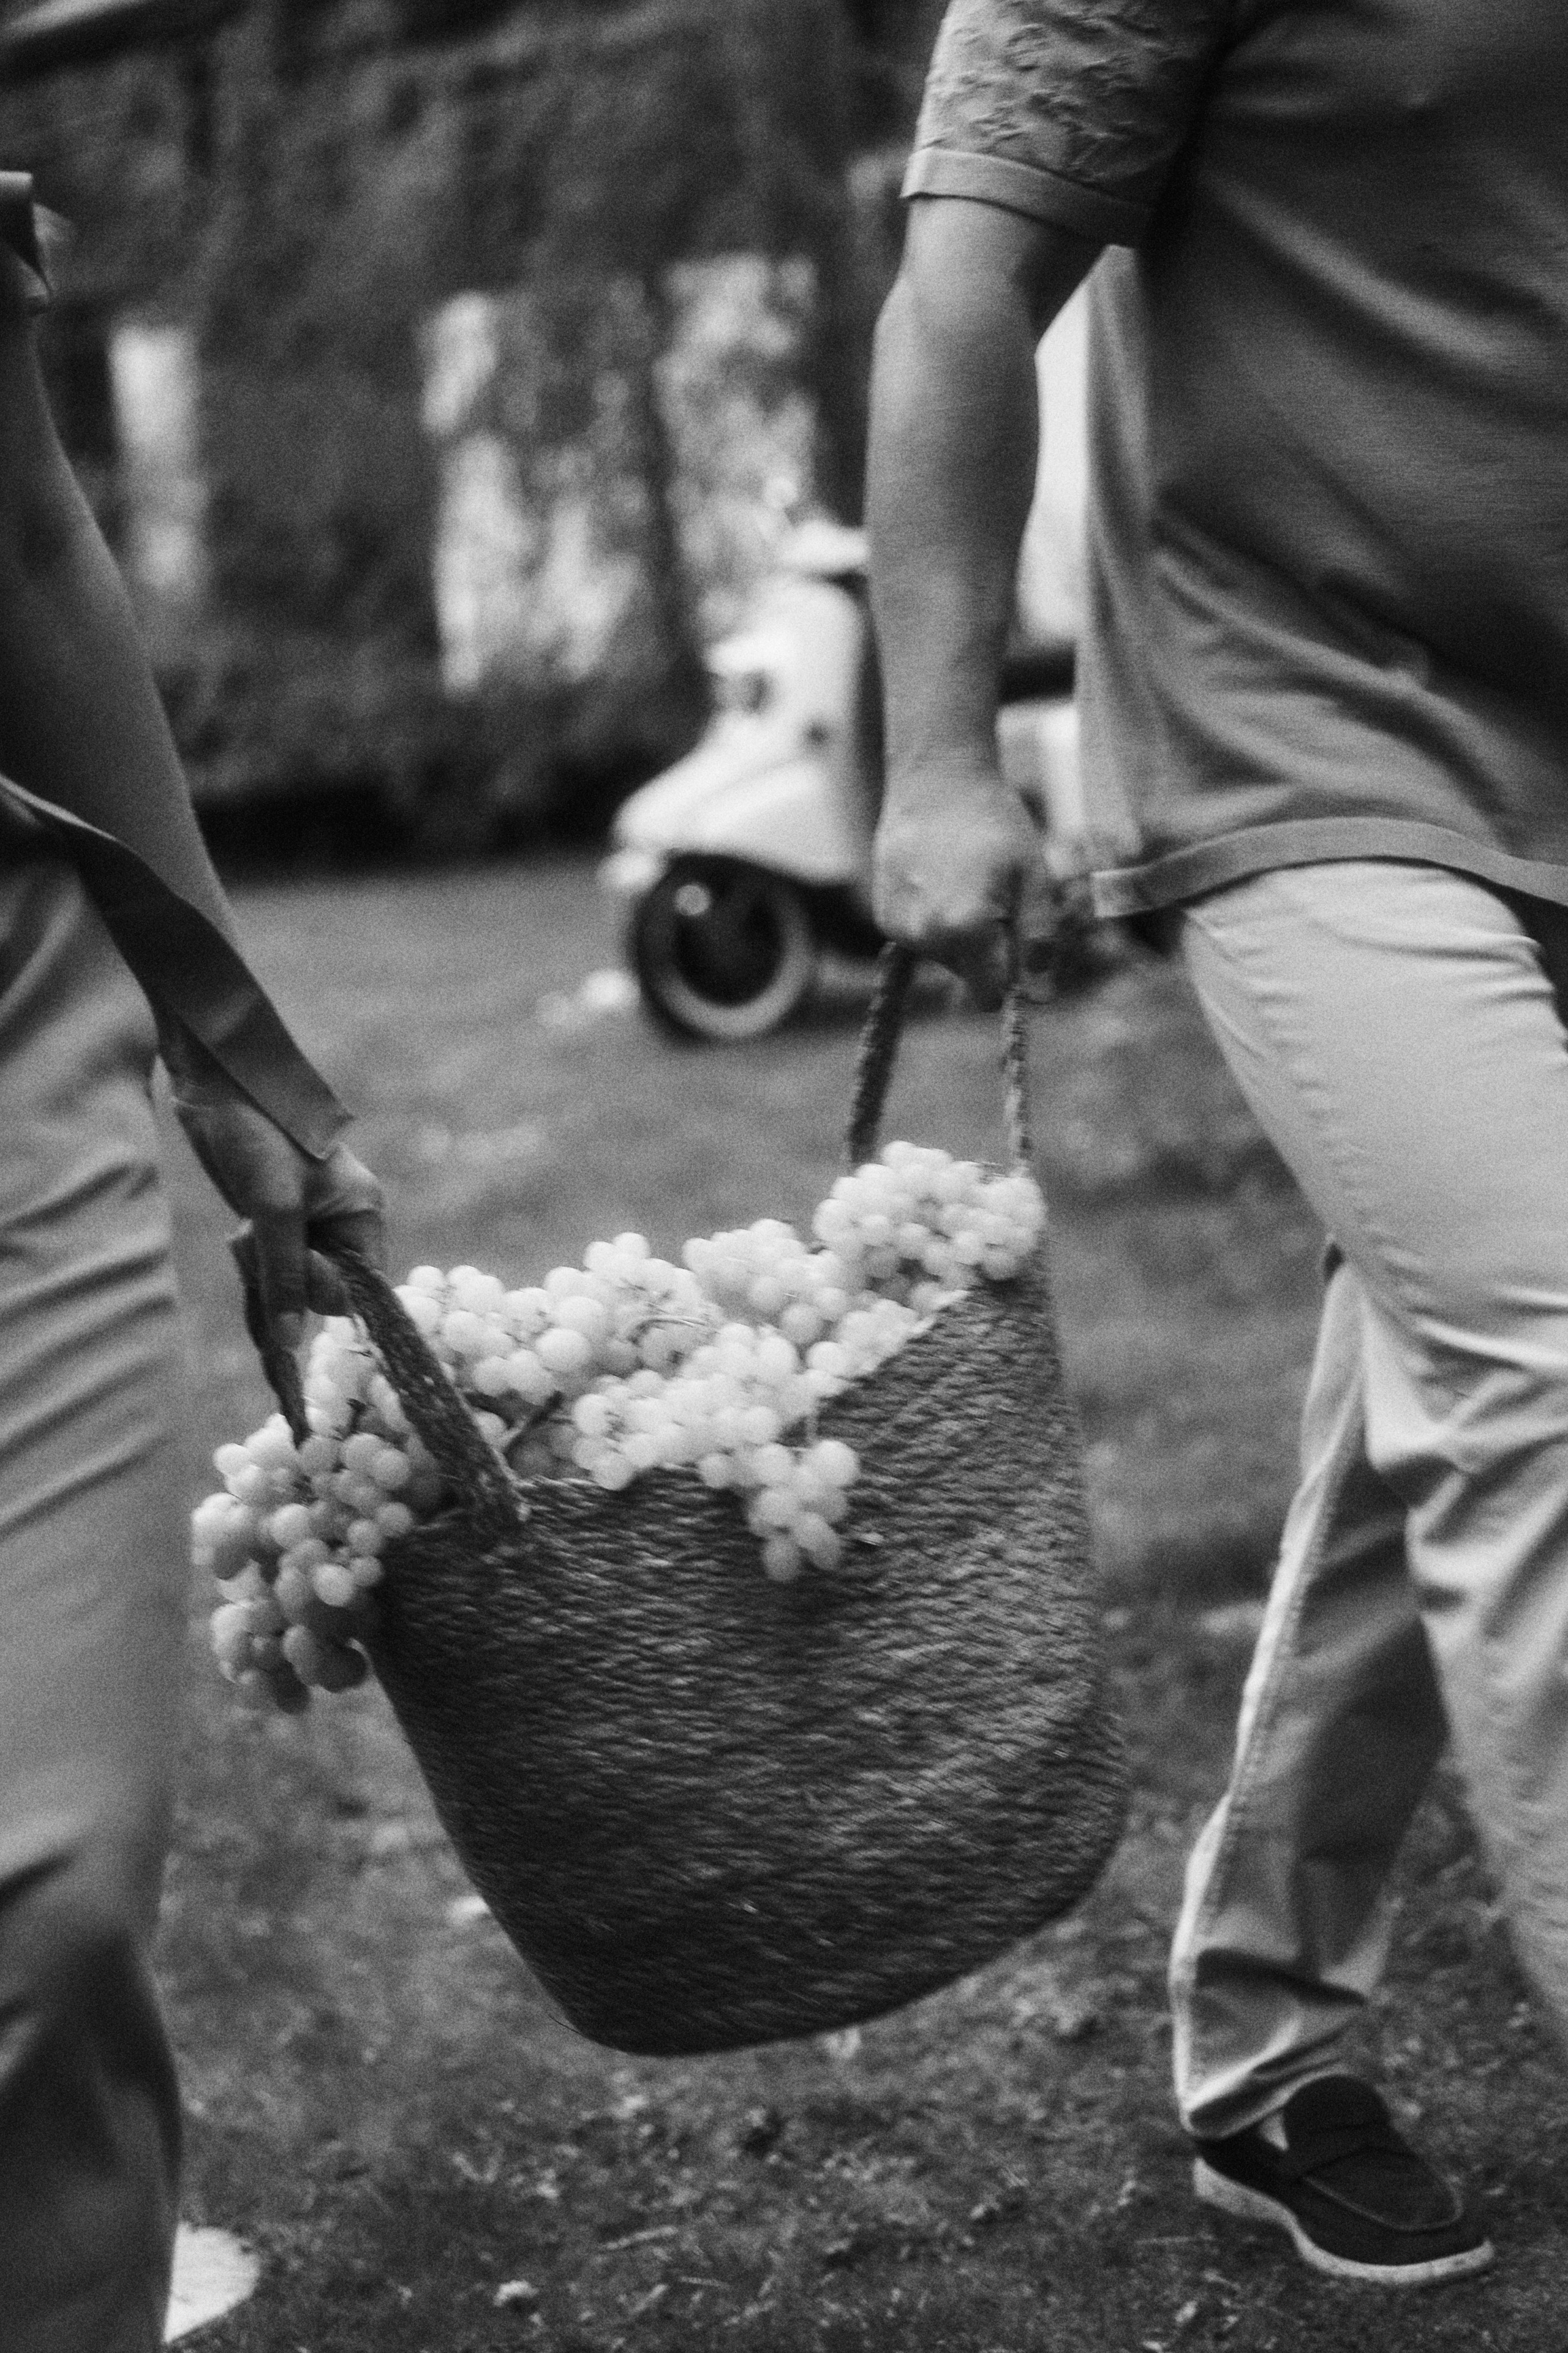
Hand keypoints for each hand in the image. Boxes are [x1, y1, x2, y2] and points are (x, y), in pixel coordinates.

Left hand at [162, 1029, 384, 1347]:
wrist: (217, 1089)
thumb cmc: (260, 1138)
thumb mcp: (274, 1208)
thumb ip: (284, 1275)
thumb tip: (286, 1342)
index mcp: (362, 1214)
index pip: (360, 1285)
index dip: (326, 1289)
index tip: (294, 1263)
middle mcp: (340, 1224)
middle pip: (321, 1288)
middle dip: (284, 1277)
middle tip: (255, 1240)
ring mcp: (305, 1225)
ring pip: (288, 1281)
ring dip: (259, 1271)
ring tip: (241, 1233)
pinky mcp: (271, 1224)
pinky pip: (269, 1270)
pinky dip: (254, 1278)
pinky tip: (245, 1288)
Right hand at [873, 765, 1055, 1002]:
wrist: (936, 782)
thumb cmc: (995, 825)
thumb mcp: (1033, 878)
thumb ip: (1038, 940)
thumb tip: (1042, 998)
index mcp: (967, 929)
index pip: (989, 997)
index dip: (1010, 981)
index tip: (1017, 950)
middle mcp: (927, 935)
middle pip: (967, 976)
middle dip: (986, 951)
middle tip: (995, 898)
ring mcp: (900, 927)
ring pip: (943, 957)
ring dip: (960, 935)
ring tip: (965, 883)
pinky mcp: (885, 916)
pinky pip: (920, 939)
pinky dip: (934, 921)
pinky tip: (939, 881)